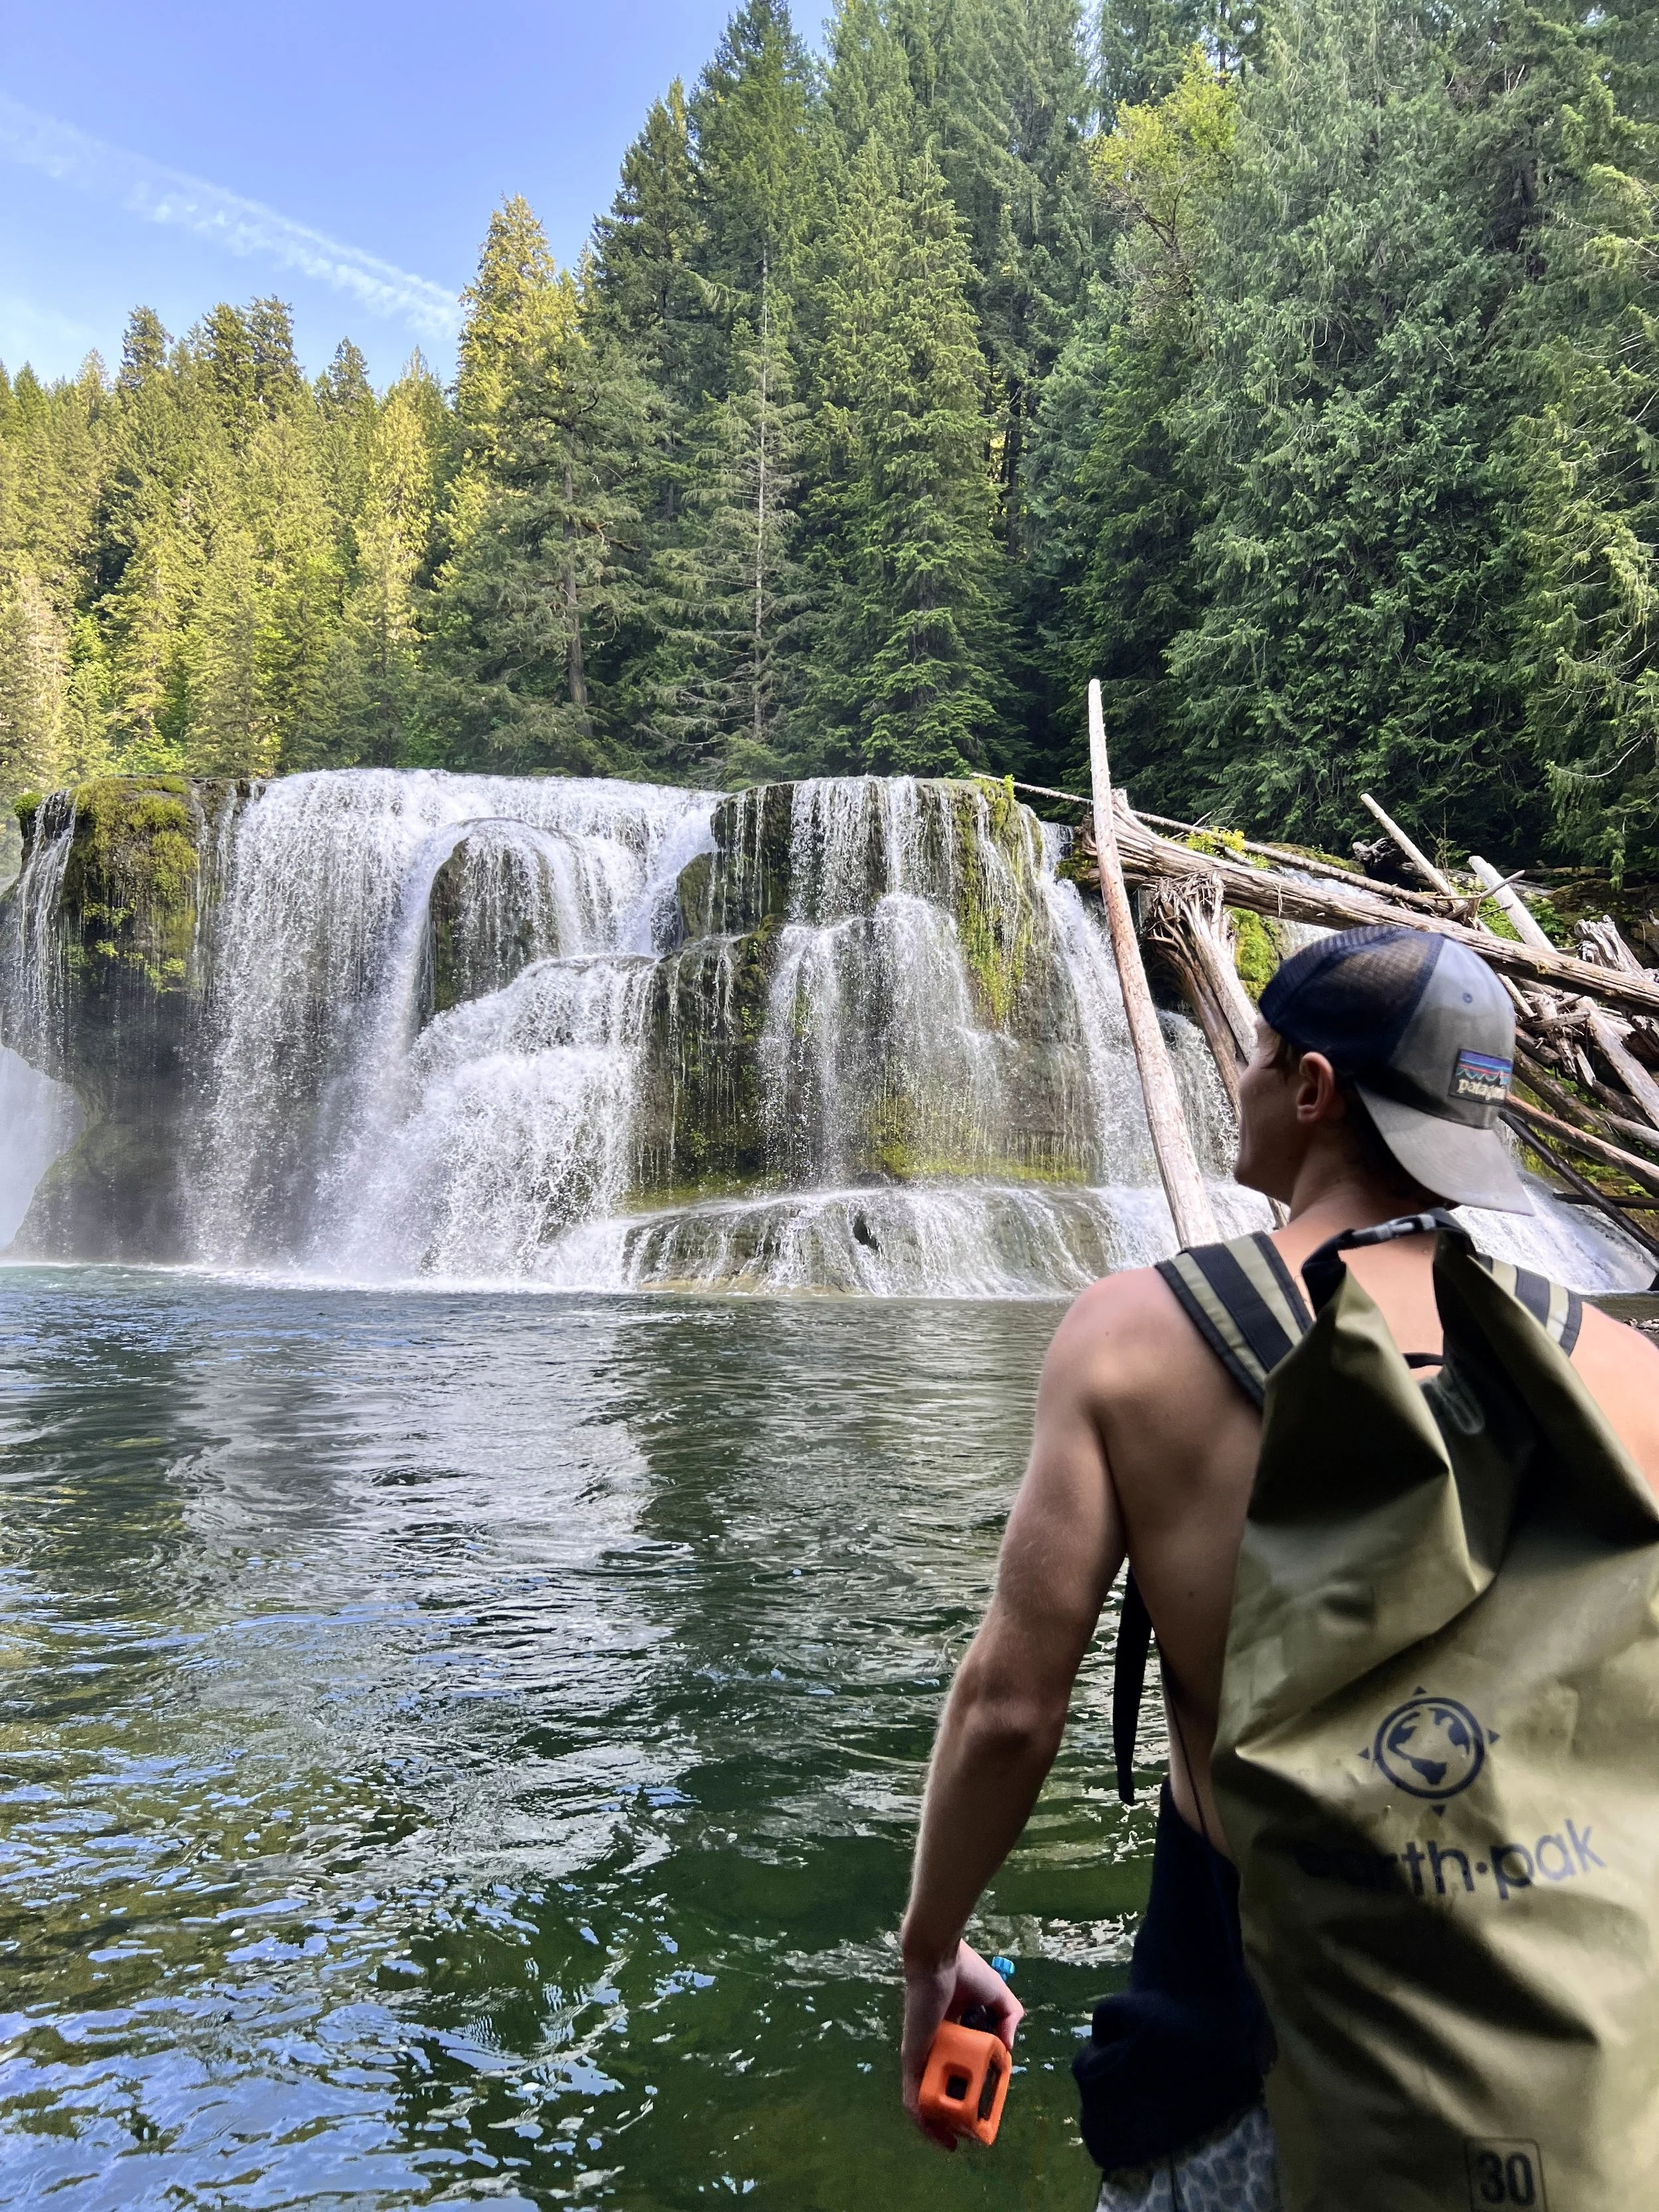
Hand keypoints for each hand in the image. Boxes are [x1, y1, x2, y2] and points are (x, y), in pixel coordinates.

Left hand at [900, 1939, 1022, 2150]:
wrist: (938, 1958)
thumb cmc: (965, 1971)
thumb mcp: (999, 1996)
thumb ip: (1009, 2018)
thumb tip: (1007, 2050)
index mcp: (950, 2031)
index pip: (958, 2068)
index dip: (972, 2087)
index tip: (987, 2102)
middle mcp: (934, 2046)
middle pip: (941, 2087)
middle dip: (955, 2114)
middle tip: (972, 2131)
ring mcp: (921, 2054)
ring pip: (925, 2100)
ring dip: (939, 2125)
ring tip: (957, 2142)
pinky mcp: (912, 2059)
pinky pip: (913, 2098)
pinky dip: (924, 2122)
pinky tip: (941, 2137)